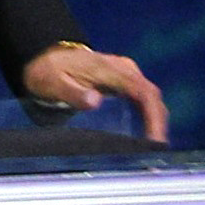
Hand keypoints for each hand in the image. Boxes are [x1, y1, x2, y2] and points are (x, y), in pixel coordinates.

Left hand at [19, 41, 169, 139]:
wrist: (47, 57)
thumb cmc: (50, 72)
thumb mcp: (54, 83)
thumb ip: (73, 93)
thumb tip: (95, 101)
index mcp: (109, 69)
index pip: (141, 91)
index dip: (152, 115)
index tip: (154, 137)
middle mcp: (124, 69)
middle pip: (151, 94)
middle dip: (158, 121)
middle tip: (157, 148)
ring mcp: (126, 73)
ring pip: (150, 96)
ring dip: (156, 119)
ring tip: (155, 145)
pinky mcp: (124, 80)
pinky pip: (143, 97)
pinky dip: (149, 114)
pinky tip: (148, 132)